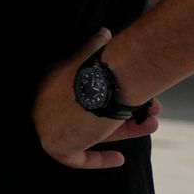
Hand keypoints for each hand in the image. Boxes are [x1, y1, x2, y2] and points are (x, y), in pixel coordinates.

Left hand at [33, 29, 160, 168]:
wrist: (100, 80)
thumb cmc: (102, 63)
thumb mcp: (95, 53)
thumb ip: (96, 46)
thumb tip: (105, 33)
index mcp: (49, 80)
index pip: (76, 95)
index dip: (106, 98)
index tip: (127, 99)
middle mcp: (42, 102)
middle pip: (86, 114)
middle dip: (120, 113)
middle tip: (148, 111)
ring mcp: (45, 124)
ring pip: (88, 132)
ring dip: (122, 129)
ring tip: (151, 122)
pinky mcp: (53, 144)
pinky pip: (75, 159)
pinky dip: (97, 159)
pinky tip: (119, 158)